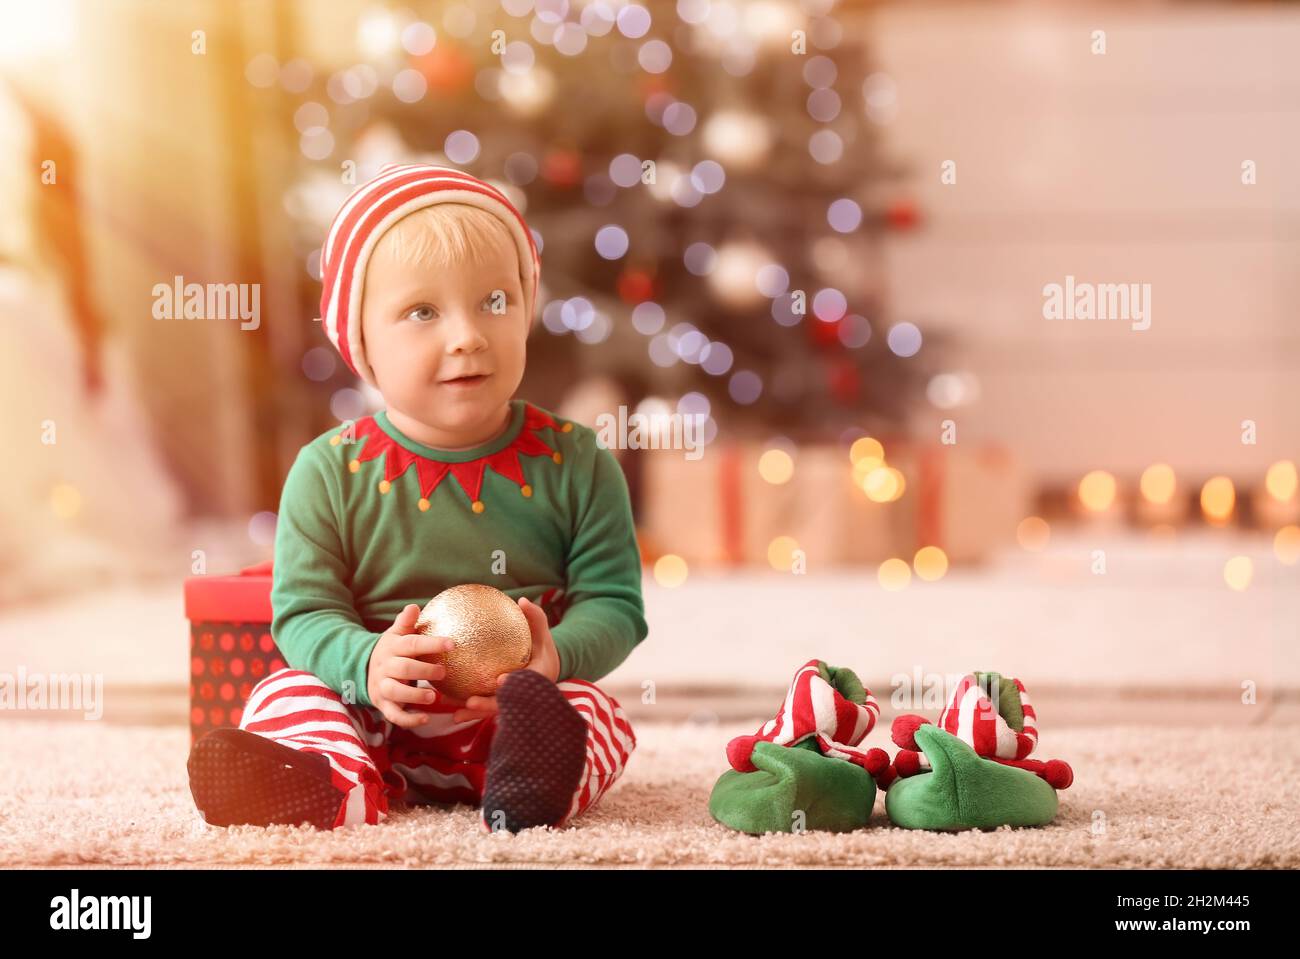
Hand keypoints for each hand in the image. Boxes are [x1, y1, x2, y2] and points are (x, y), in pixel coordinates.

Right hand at [366, 604, 464, 727]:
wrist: (364, 670)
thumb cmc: (392, 651)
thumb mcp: (396, 635)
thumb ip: (405, 623)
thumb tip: (413, 606)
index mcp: (393, 648)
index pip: (412, 644)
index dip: (432, 643)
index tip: (452, 644)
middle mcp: (386, 667)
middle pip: (403, 668)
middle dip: (423, 670)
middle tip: (443, 672)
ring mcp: (383, 687)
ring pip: (396, 692)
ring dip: (414, 696)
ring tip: (434, 697)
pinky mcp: (383, 705)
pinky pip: (394, 715)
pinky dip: (409, 719)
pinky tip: (425, 719)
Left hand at [451, 597, 559, 723]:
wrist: (547, 669)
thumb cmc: (543, 647)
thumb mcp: (542, 631)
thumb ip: (535, 617)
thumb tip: (521, 600)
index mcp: (539, 676)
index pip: (527, 681)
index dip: (514, 683)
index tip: (500, 680)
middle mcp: (527, 694)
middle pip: (507, 703)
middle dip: (489, 705)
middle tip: (470, 702)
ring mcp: (515, 703)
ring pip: (494, 711)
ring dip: (475, 714)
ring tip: (456, 714)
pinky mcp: (504, 706)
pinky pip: (487, 710)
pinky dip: (472, 712)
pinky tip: (453, 712)